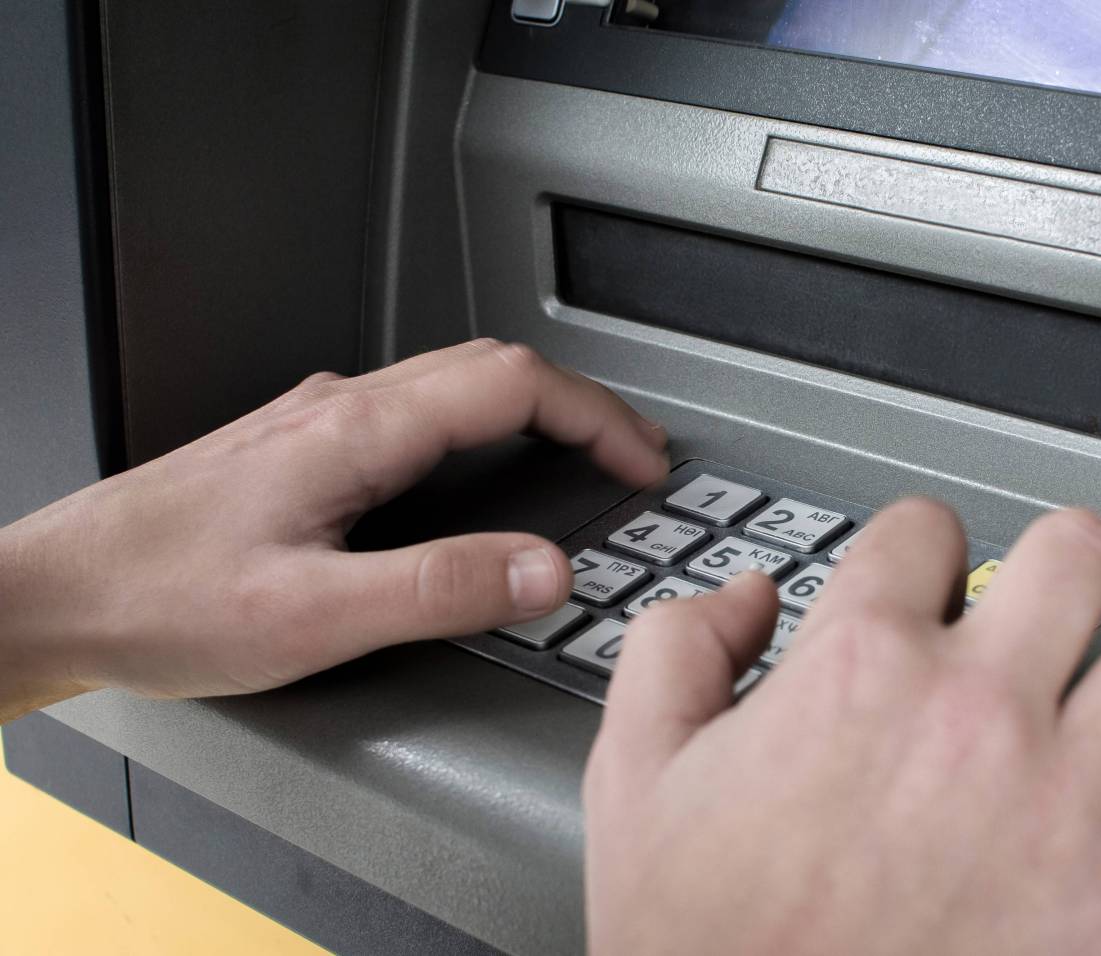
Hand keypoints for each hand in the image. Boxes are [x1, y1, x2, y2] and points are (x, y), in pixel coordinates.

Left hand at [0, 340, 667, 719]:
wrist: (54, 592)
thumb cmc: (159, 599)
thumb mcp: (314, 614)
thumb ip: (441, 587)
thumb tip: (545, 568)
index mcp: (358, 432)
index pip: (515, 384)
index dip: (598, 416)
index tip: (644, 461)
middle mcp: (341, 408)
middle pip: (494, 368)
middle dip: (582, 405)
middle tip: (633, 456)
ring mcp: (318, 421)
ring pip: (455, 385)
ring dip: (534, 413)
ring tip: (579, 459)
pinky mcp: (301, 447)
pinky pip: (419, 412)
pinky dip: (483, 430)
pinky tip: (481, 475)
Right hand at [584, 500, 1100, 954]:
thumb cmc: (705, 943)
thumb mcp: (637, 773)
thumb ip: (677, 648)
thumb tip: (746, 597)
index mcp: (860, 668)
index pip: (919, 531)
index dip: (910, 548)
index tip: (910, 581)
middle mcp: (977, 712)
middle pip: (1072, 553)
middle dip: (1048, 564)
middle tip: (1034, 600)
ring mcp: (1070, 797)